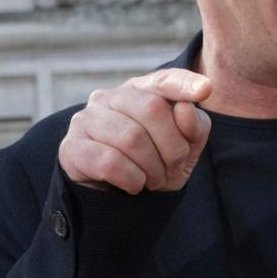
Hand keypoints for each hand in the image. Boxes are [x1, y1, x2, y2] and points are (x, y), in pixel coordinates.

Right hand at [59, 69, 212, 193]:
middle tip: (171, 169)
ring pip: (132, 137)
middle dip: (173, 148)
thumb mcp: (185, 147)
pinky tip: (133, 184)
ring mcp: (86, 119)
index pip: (164, 79)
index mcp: (140, 90)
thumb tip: (185, 108)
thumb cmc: (155, 162)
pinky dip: (132, 179)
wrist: (116, 197)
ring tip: (153, 179)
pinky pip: (110, 162)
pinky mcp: (71, 147)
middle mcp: (109, 97)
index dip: (184, 84)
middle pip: (153, 109)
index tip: (205, 90)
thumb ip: (194, 126)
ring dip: (153, 168)